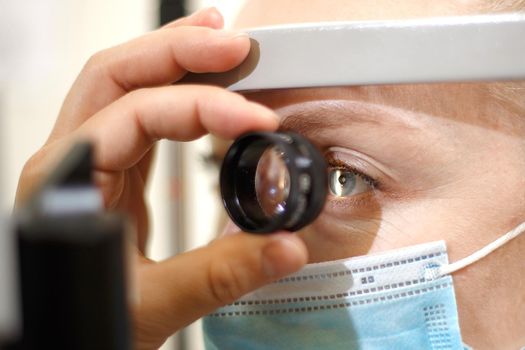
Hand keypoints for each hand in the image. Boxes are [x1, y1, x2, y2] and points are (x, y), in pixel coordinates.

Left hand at [15, 8, 307, 349]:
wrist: (61, 338)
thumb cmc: (82, 325)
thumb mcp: (153, 305)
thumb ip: (221, 274)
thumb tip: (288, 246)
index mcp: (69, 180)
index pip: (139, 113)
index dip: (205, 108)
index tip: (259, 120)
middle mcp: (73, 158)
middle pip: (118, 75)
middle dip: (180, 52)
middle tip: (237, 46)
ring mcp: (92, 160)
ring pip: (126, 85)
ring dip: (175, 58)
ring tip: (223, 43)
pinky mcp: (114, 170)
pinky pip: (140, 113)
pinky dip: (174, 89)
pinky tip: (203, 81)